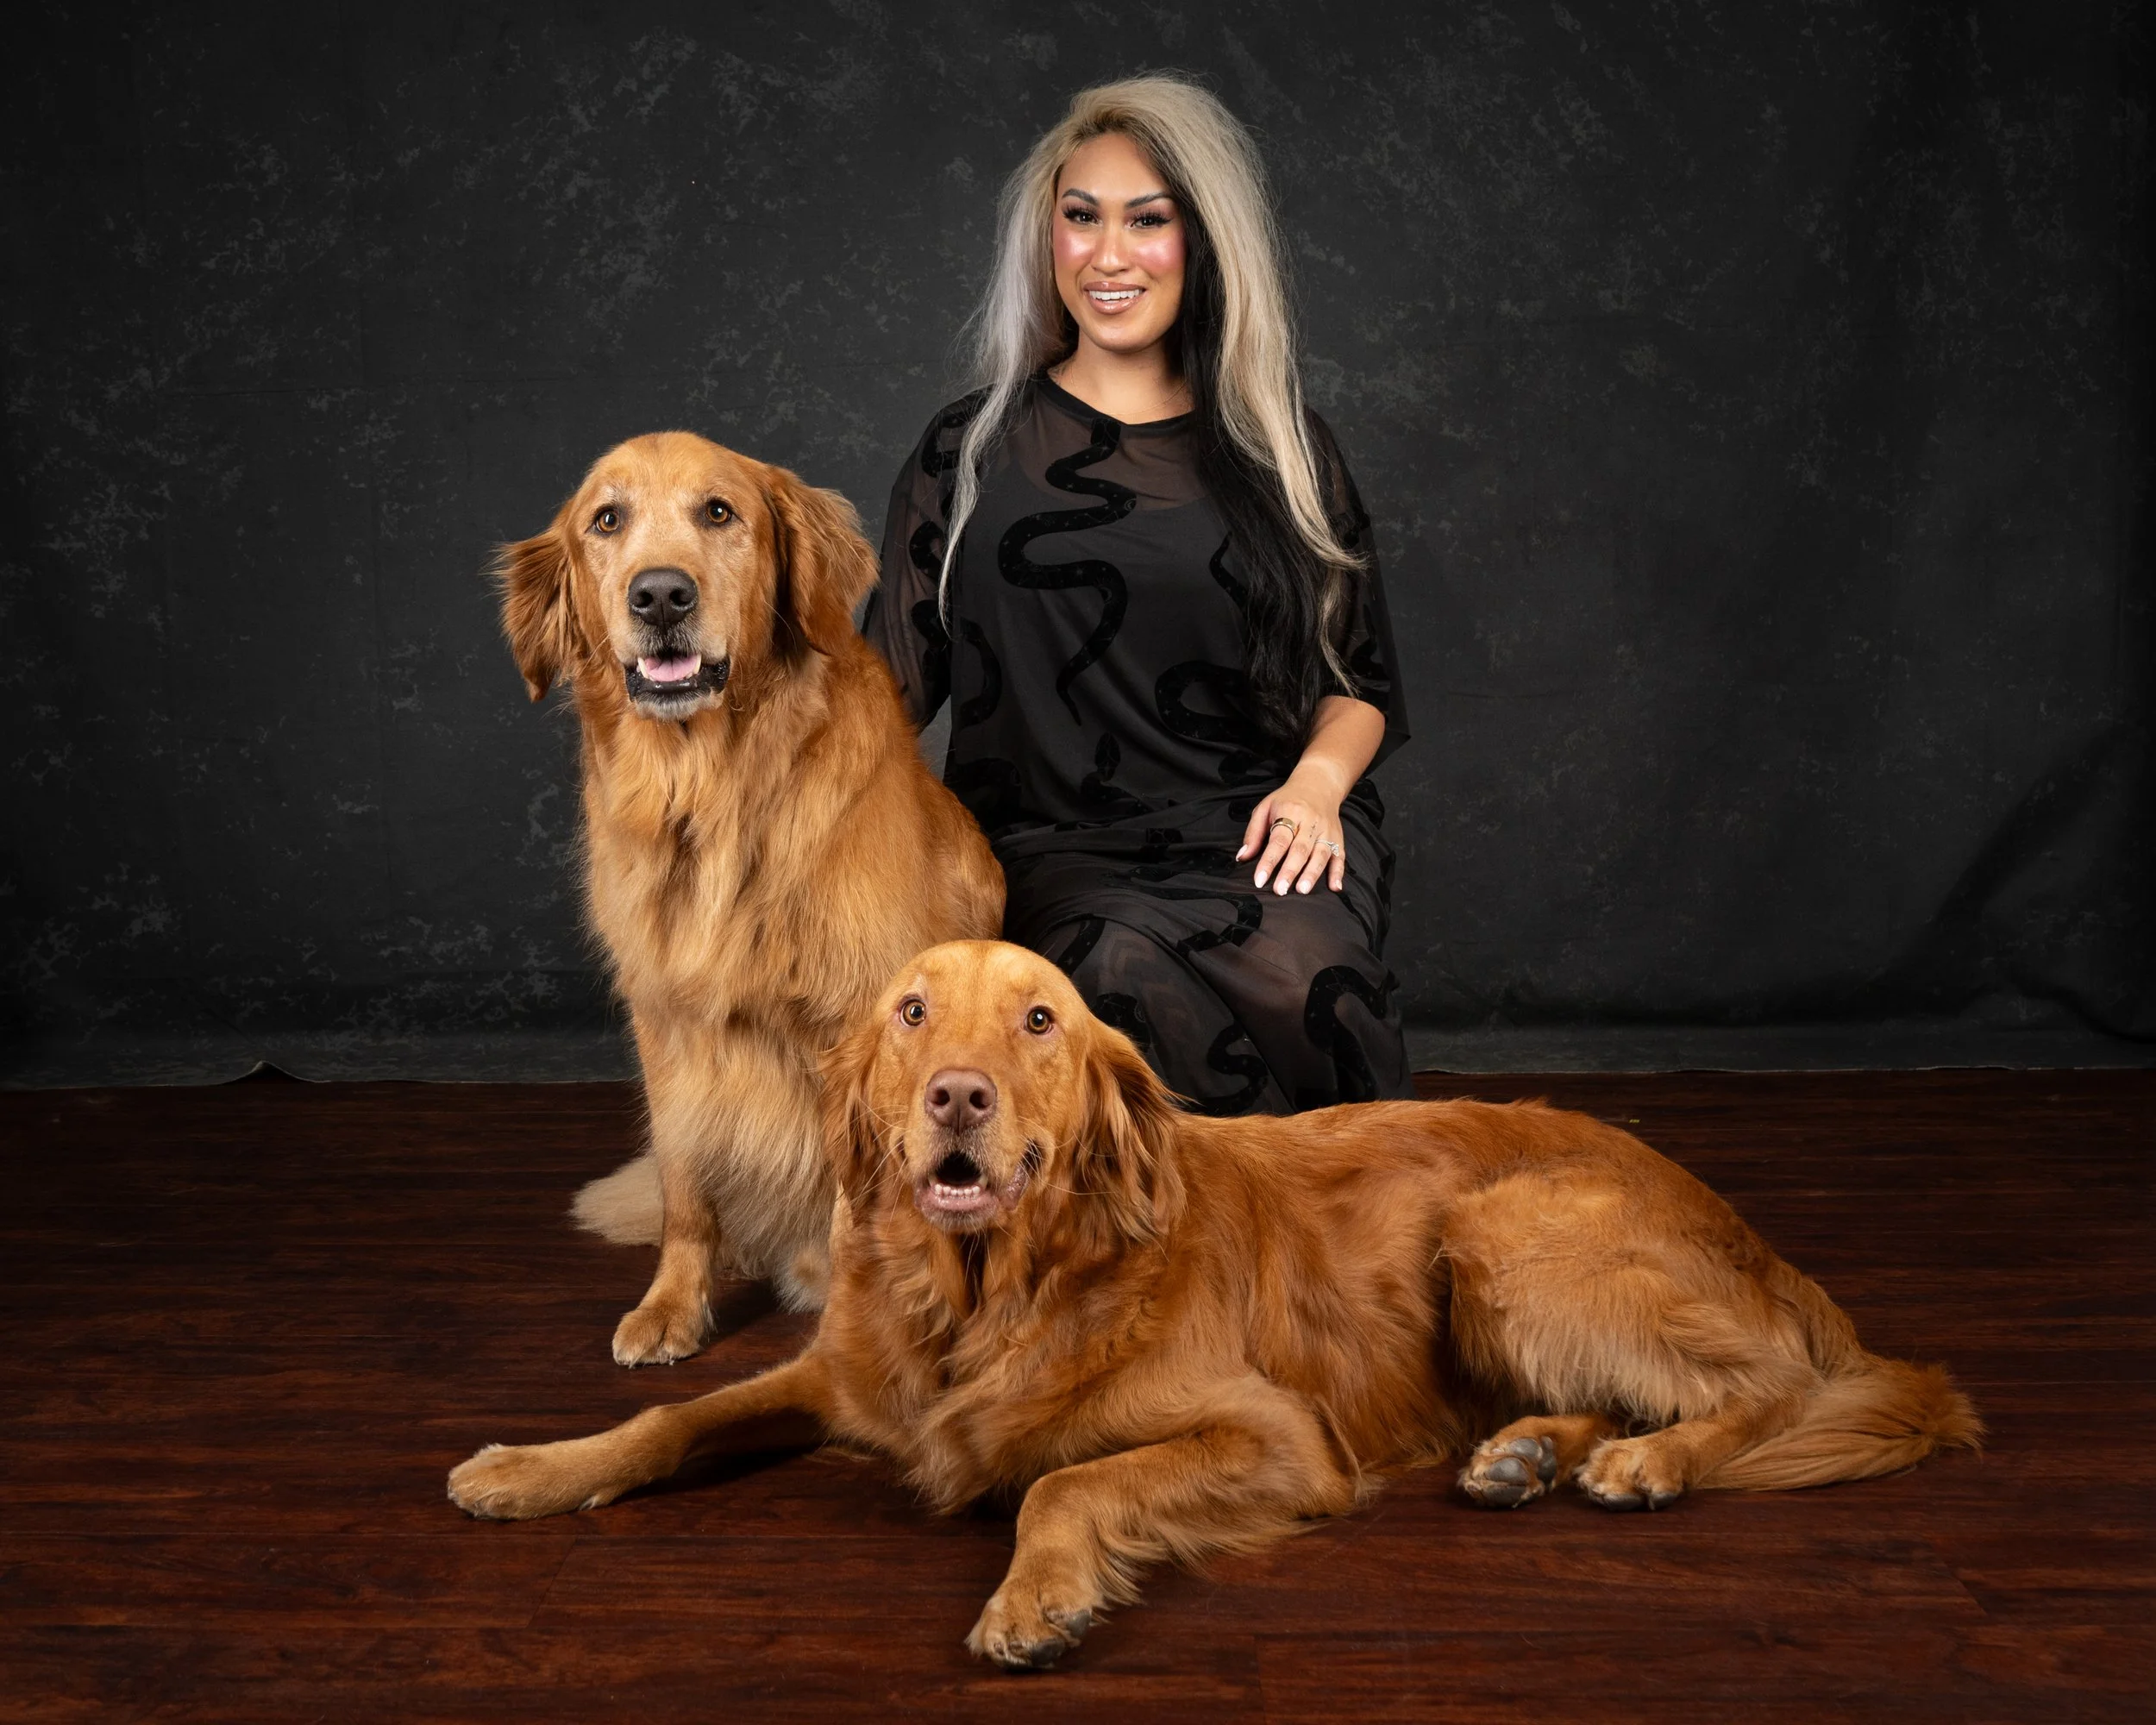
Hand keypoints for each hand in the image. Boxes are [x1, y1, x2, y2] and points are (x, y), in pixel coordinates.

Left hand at [1237, 769, 1347, 895]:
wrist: (1318, 784)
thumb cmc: (1288, 800)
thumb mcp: (1265, 808)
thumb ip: (1253, 833)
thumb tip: (1242, 857)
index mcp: (1290, 812)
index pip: (1278, 840)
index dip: (1269, 861)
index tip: (1260, 879)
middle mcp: (1311, 822)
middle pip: (1300, 849)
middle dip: (1290, 871)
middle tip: (1280, 890)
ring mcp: (1327, 830)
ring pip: (1321, 854)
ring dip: (1312, 873)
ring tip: (1302, 890)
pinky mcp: (1338, 837)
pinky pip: (1340, 856)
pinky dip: (1338, 873)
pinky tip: (1335, 887)